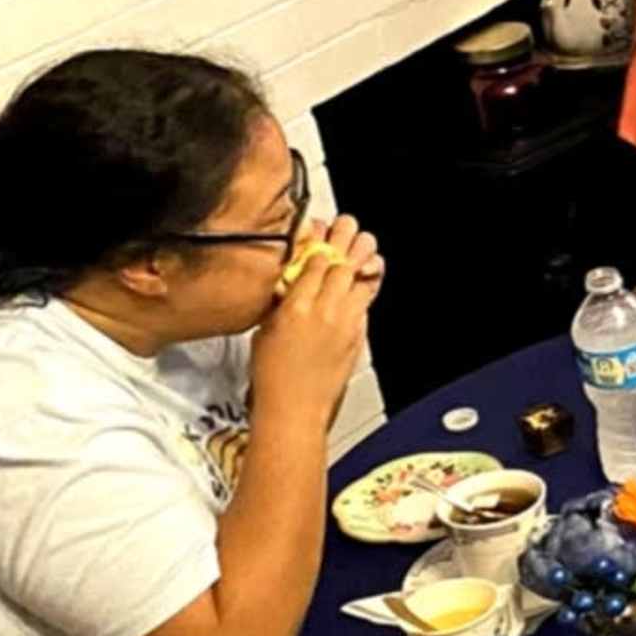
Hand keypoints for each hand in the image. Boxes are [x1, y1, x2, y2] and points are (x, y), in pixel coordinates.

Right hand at [250, 218, 378, 429]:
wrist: (295, 410)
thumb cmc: (273, 377)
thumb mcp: (265, 330)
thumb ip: (281, 303)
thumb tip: (290, 285)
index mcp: (295, 307)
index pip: (313, 262)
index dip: (318, 242)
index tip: (319, 229)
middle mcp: (324, 311)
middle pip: (341, 265)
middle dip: (345, 242)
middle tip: (348, 225)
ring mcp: (345, 323)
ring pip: (360, 280)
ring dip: (363, 259)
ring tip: (365, 242)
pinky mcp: (358, 336)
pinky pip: (365, 302)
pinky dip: (367, 285)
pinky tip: (370, 274)